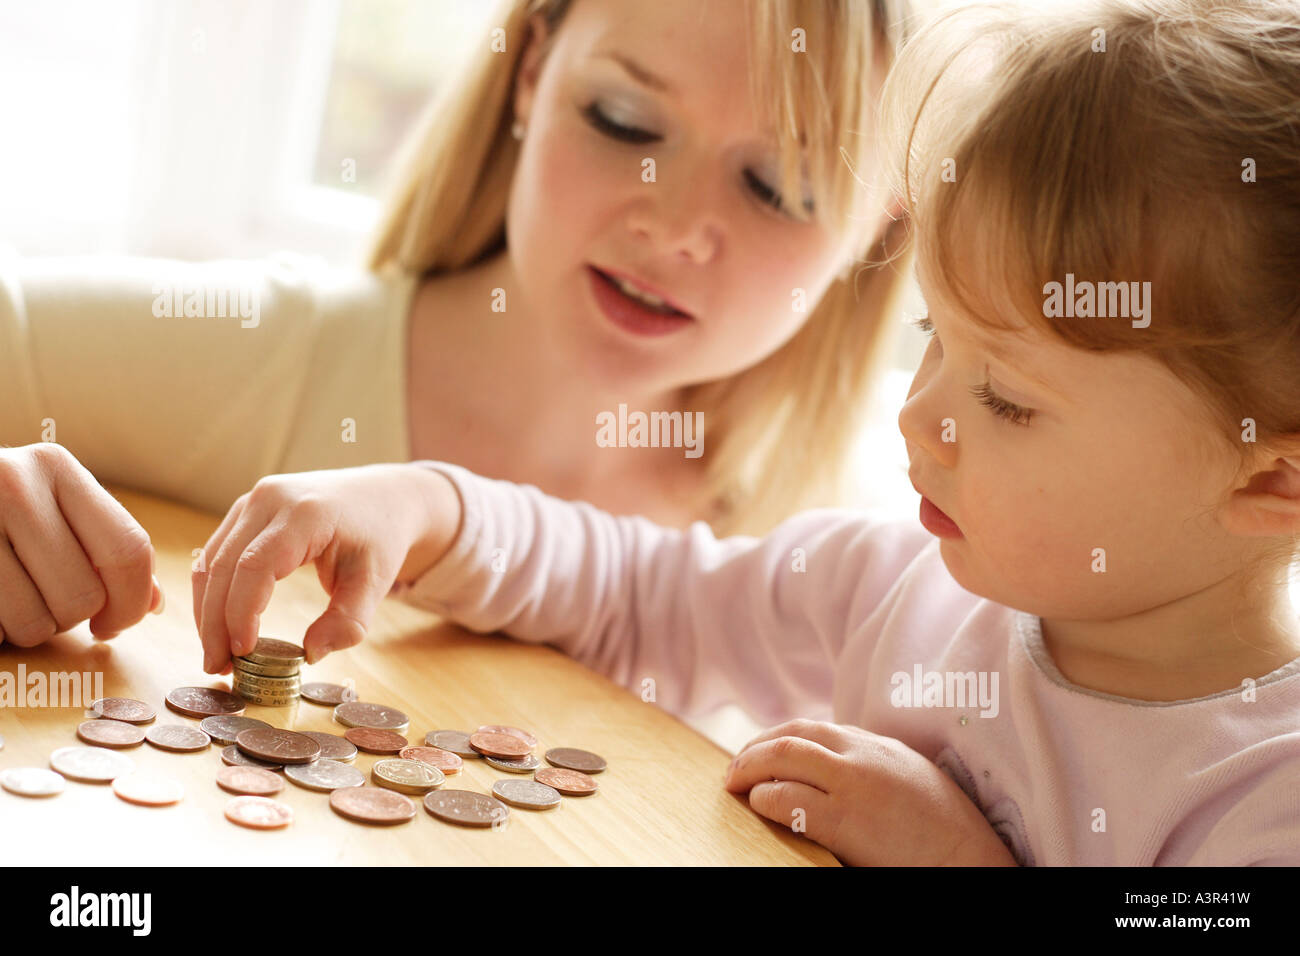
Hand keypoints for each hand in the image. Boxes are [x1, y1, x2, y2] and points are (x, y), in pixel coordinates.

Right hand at [0, 443, 162, 646]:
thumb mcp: (51, 507)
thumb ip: (105, 549)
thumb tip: (152, 604)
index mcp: (56, 467)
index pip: (126, 550)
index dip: (131, 602)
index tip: (113, 624)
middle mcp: (10, 483)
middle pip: (82, 595)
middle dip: (70, 619)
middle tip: (45, 604)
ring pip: (34, 622)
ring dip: (27, 630)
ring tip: (7, 600)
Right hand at [191, 463, 461, 672]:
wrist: (383, 495)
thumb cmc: (380, 536)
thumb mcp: (376, 581)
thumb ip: (349, 621)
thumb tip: (310, 656)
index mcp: (307, 513)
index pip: (256, 565)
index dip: (241, 611)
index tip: (242, 652)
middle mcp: (271, 499)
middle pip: (224, 565)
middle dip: (214, 622)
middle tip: (217, 667)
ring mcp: (253, 500)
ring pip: (211, 560)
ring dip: (206, 611)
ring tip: (217, 655)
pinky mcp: (245, 510)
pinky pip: (216, 553)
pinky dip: (212, 592)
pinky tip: (218, 626)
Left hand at [723, 718, 1017, 865]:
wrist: (970, 857)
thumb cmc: (944, 828)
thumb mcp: (909, 777)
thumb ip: (874, 764)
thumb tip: (833, 768)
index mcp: (878, 745)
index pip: (813, 729)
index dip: (777, 738)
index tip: (759, 751)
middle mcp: (863, 755)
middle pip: (792, 736)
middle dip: (755, 748)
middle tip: (734, 767)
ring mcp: (854, 784)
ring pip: (784, 758)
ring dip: (751, 768)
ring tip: (735, 784)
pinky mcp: (846, 819)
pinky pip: (790, 800)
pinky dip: (766, 798)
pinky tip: (759, 805)